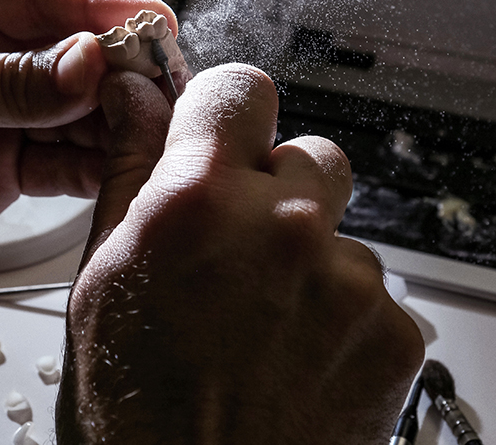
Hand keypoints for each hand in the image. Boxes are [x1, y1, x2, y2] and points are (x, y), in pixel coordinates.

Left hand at [0, 0, 176, 289]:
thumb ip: (9, 81)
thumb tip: (89, 64)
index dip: (105, 8)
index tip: (155, 25)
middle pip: (77, 53)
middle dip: (122, 70)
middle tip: (165, 88)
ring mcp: (3, 113)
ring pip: (80, 110)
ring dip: (116, 120)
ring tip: (151, 132)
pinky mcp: (7, 166)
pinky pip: (65, 162)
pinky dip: (95, 165)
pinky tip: (120, 168)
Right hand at [58, 64, 424, 444]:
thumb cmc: (132, 408)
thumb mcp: (103, 273)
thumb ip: (129, 167)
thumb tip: (132, 95)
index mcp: (198, 201)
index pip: (241, 88)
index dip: (225, 111)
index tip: (219, 136)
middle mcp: (284, 228)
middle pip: (307, 153)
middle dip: (273, 188)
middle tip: (235, 248)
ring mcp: (348, 282)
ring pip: (337, 227)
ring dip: (304, 255)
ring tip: (259, 318)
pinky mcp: (392, 333)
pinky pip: (369, 288)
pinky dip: (336, 311)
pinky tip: (291, 352)